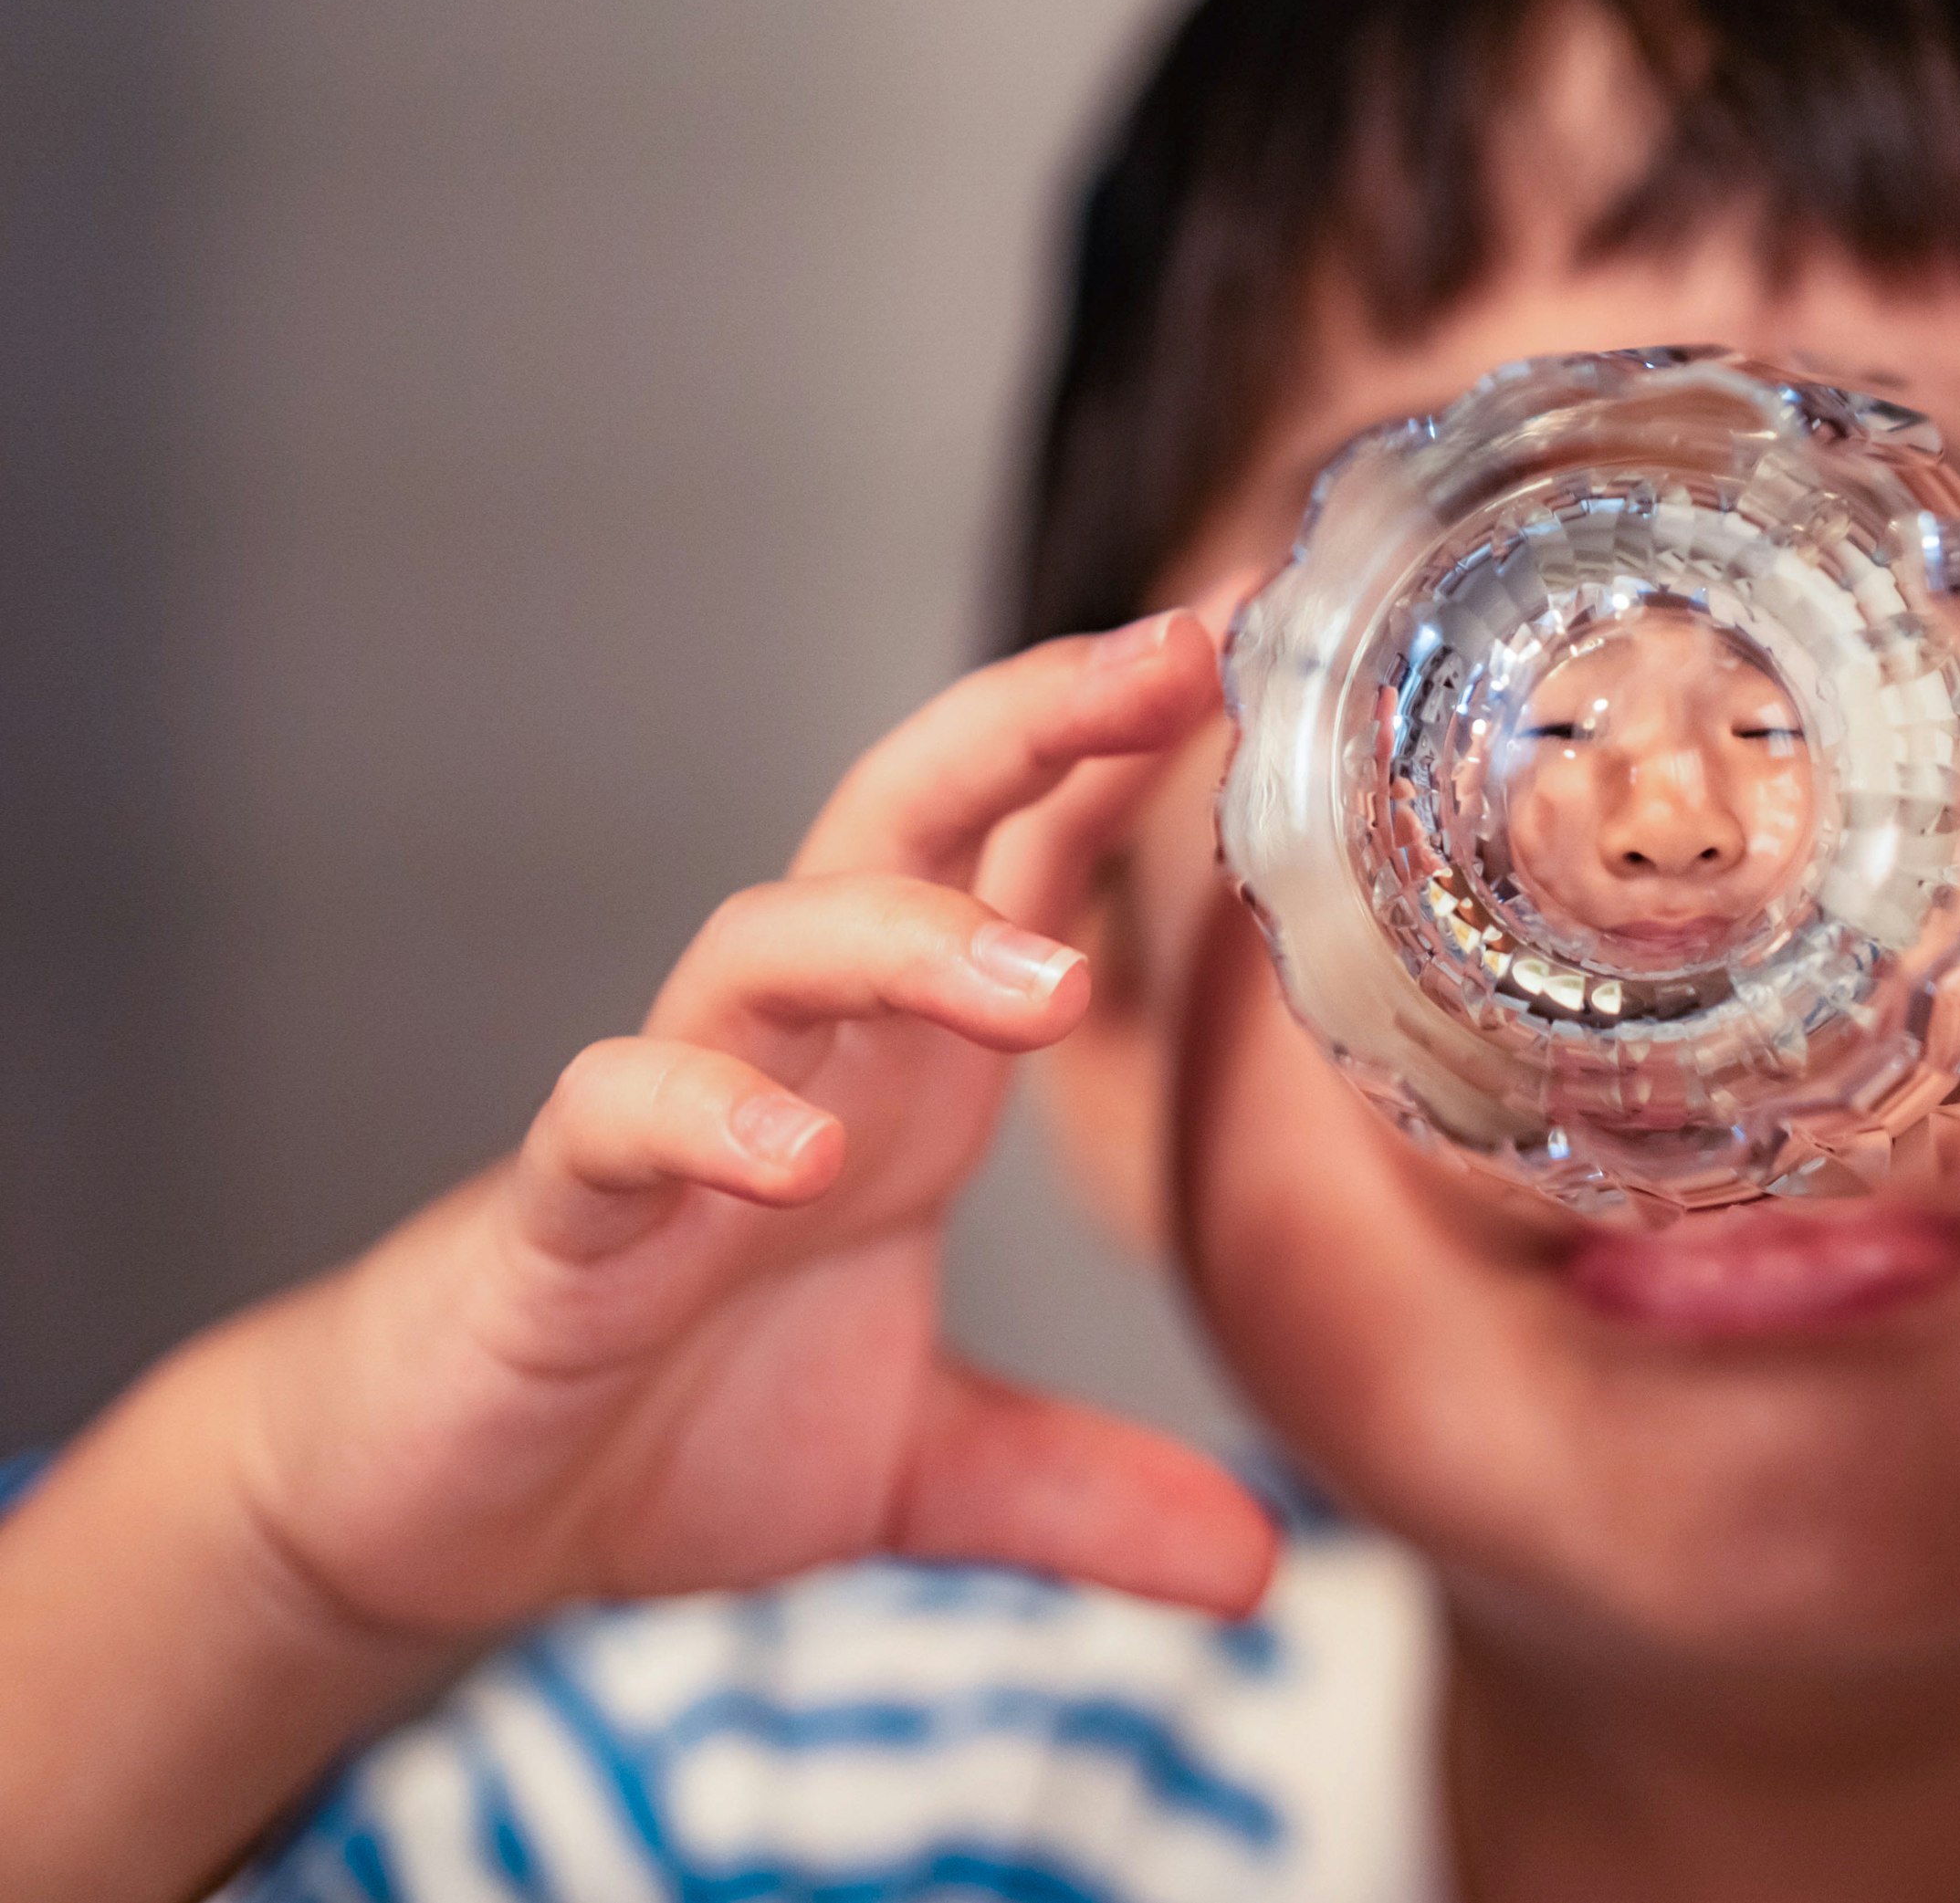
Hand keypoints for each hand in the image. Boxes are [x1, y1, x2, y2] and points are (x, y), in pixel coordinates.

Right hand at [235, 607, 1271, 1635]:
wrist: (443, 1514)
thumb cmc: (669, 1431)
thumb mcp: (927, 1474)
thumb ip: (1087, 1494)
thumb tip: (1259, 1569)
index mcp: (906, 1081)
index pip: (1024, 868)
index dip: (1128, 759)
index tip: (1257, 647)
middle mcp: (803, 1058)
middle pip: (910, 827)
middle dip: (1036, 727)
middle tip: (1176, 660)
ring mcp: (672, 1114)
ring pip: (769, 943)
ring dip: (902, 936)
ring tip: (1045, 983)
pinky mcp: (554, 1213)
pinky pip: (614, 1118)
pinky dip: (701, 1118)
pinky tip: (792, 1156)